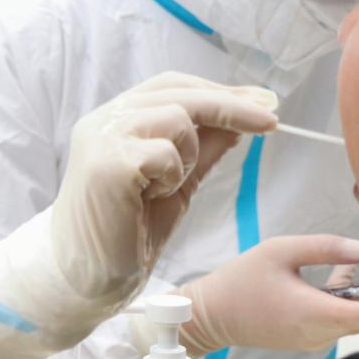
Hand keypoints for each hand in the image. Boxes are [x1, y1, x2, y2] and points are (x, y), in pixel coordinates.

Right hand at [52, 72, 277, 319]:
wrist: (86, 273)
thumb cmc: (125, 230)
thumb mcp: (176, 181)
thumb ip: (203, 148)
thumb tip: (241, 121)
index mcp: (113, 120)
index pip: (171, 85)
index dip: (217, 90)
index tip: (260, 102)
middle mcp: (103, 121)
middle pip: (179, 92)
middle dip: (231, 106)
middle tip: (271, 121)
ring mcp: (102, 140)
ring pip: (176, 118)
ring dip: (190, 154)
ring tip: (168, 186)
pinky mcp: (108, 164)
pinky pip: (165, 153)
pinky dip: (173, 176)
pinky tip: (152, 197)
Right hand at [178, 235, 358, 355]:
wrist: (210, 315)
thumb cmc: (240, 281)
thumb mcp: (278, 251)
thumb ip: (323, 247)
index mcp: (315, 312)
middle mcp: (320, 334)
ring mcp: (314, 340)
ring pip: (353, 322)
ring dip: (358, 297)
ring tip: (347, 266)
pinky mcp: (307, 340)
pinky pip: (337, 323)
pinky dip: (343, 303)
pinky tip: (337, 278)